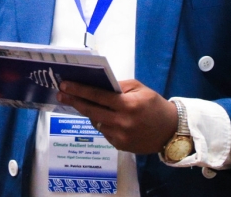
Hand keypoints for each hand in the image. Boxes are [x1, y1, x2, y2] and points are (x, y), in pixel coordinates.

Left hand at [58, 80, 179, 154]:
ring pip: (95, 122)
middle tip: (61, 94)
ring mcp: (119, 136)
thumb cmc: (154, 105)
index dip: (79, 90)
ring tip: (82, 103)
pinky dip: (101, 123)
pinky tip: (104, 117)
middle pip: (91, 111)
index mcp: (127, 105)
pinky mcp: (119, 146)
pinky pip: (103, 132)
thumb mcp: (141, 89)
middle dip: (74, 101)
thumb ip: (120, 86)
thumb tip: (98, 85)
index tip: (65, 85)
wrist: (170, 131)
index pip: (98, 96)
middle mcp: (121, 122)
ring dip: (88, 112)